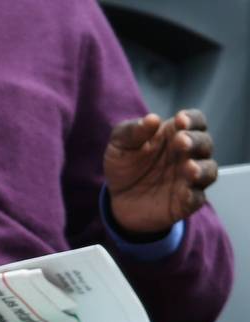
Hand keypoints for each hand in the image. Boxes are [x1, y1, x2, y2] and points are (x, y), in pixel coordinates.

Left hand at [104, 109, 217, 233]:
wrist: (115, 198)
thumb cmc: (124, 164)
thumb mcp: (120, 144)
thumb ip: (133, 131)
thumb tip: (152, 119)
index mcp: (175, 135)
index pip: (195, 121)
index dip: (192, 119)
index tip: (180, 120)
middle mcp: (187, 154)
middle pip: (204, 143)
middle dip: (196, 141)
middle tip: (181, 142)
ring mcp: (188, 178)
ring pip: (208, 170)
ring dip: (202, 168)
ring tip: (190, 167)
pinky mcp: (185, 201)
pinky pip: (196, 198)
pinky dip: (193, 195)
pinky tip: (184, 192)